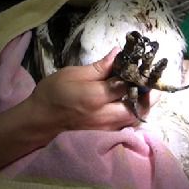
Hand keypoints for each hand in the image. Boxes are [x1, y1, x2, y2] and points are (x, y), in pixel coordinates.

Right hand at [26, 47, 140, 134]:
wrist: (37, 123)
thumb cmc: (52, 95)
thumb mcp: (72, 74)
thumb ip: (99, 67)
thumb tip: (118, 54)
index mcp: (96, 97)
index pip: (127, 84)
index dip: (140, 74)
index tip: (146, 65)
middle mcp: (104, 116)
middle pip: (139, 106)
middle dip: (150, 93)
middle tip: (151, 80)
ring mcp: (105, 129)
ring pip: (135, 118)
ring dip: (144, 105)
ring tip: (143, 91)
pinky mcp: (104, 135)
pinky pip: (126, 125)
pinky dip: (133, 114)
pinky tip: (131, 104)